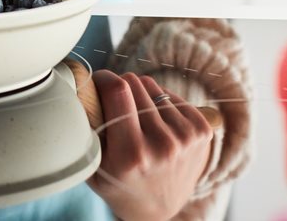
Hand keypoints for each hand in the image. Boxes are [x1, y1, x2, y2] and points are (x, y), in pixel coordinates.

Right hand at [88, 71, 213, 220]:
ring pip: (152, 86)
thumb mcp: (93, 165)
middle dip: (119, 87)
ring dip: (139, 96)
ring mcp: (186, 137)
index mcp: (131, 155)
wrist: (160, 207)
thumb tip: (83, 86)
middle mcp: (163, 145)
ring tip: (136, 119)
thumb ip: (86, 130)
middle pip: (134, 83)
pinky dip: (158, 102)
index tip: (97, 82)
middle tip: (114, 104)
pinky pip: (170, 94)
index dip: (103, 78)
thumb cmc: (119, 183)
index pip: (118, 91)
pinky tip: (154, 122)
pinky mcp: (202, 130)